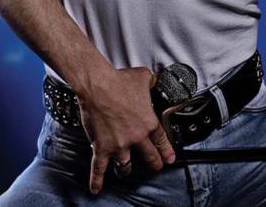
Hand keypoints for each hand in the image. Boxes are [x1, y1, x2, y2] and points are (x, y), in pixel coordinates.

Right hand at [78, 66, 176, 193]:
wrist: (97, 85)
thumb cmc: (118, 80)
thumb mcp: (143, 77)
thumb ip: (151, 82)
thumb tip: (154, 79)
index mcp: (149, 123)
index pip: (162, 142)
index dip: (166, 152)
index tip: (169, 159)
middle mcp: (136, 137)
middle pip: (149, 158)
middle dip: (153, 164)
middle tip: (155, 167)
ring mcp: (119, 145)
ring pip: (126, 165)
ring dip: (127, 168)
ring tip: (127, 170)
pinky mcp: (102, 147)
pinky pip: (99, 168)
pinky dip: (97, 180)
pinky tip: (96, 188)